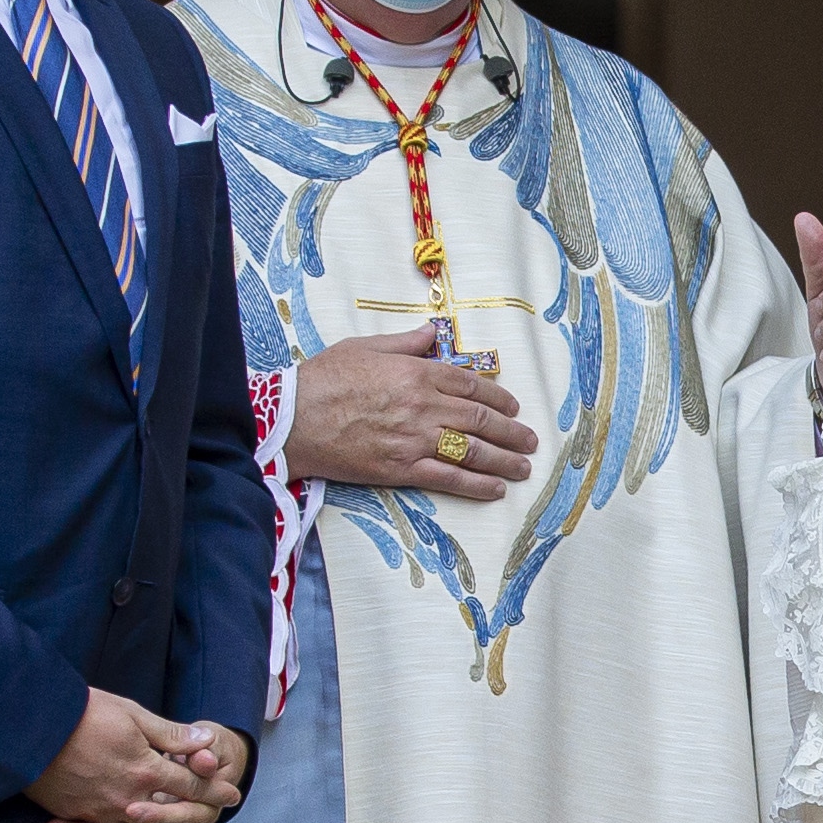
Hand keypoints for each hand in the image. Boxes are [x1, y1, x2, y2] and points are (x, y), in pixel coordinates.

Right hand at [28, 690, 241, 822]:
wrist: (30, 726)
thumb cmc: (83, 713)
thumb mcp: (132, 715)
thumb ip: (170, 735)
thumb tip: (206, 742)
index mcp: (145, 770)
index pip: (191, 787)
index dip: (215, 792)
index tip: (231, 796)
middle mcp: (127, 798)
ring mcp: (100, 811)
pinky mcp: (75, 816)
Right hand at [279, 328, 537, 499]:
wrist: (292, 419)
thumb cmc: (324, 379)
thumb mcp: (365, 348)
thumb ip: (406, 343)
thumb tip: (433, 333)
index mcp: (417, 373)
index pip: (471, 385)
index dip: (498, 397)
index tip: (512, 407)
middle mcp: (424, 406)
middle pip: (480, 420)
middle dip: (512, 431)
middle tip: (530, 440)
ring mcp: (415, 440)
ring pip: (473, 450)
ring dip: (505, 459)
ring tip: (523, 466)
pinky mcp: (401, 469)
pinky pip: (449, 478)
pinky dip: (477, 485)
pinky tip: (496, 489)